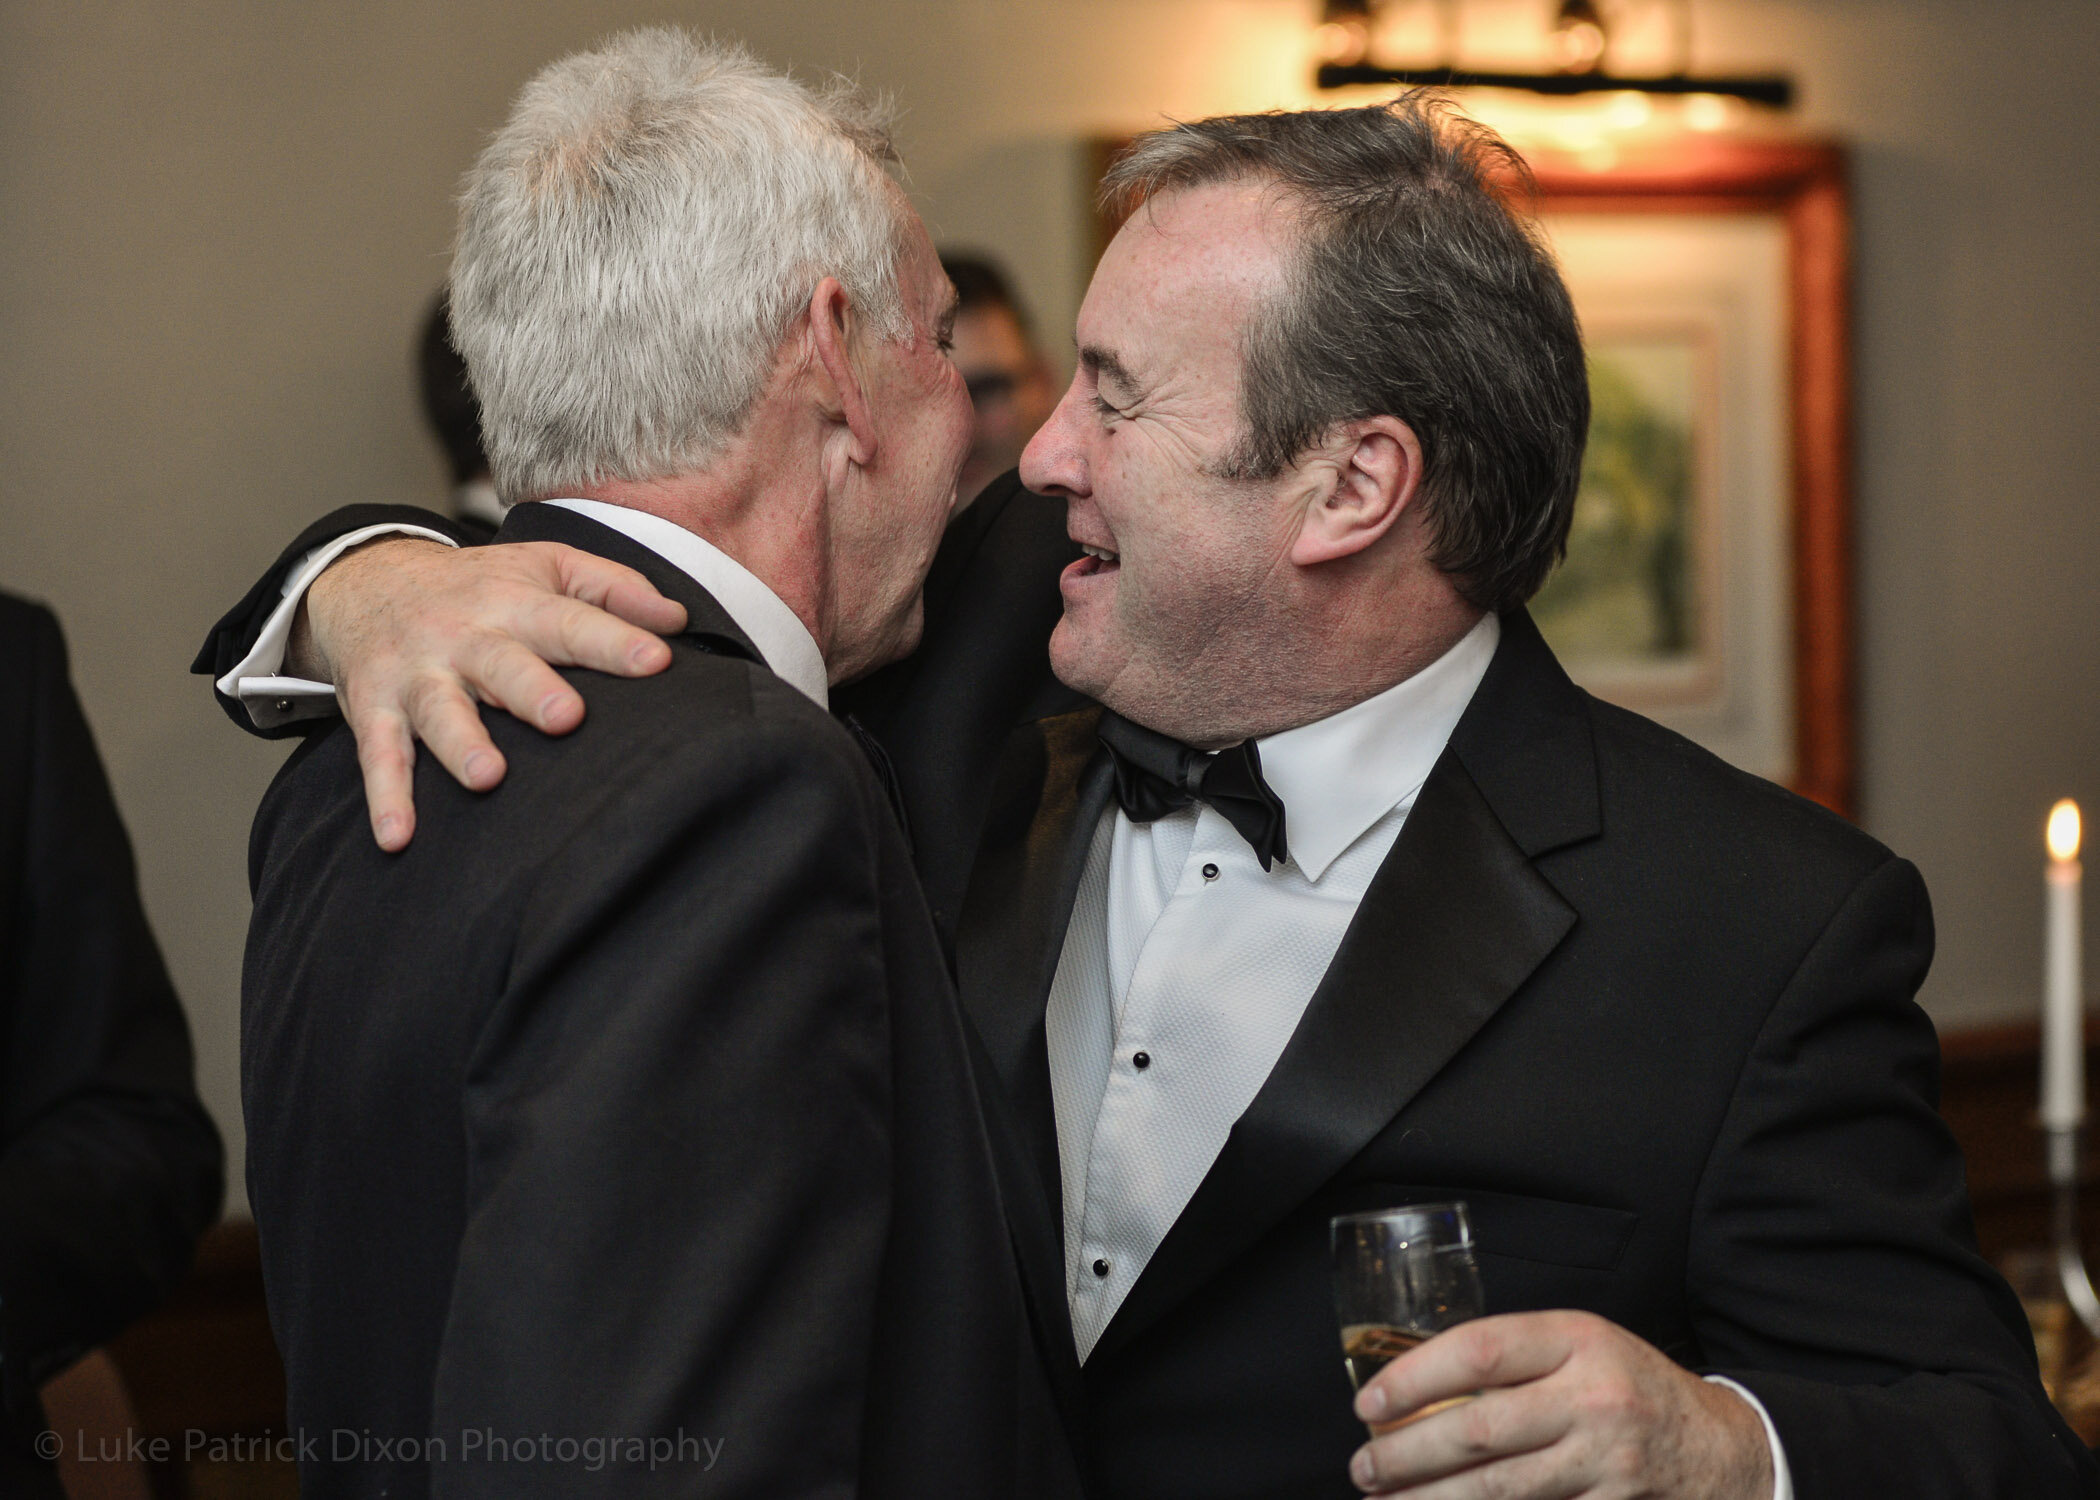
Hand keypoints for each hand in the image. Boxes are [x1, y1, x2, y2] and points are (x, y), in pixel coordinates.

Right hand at [294, 537, 687, 850]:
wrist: (367, 579)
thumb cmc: (480, 584)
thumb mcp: (547, 565)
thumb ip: (615, 589)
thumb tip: (677, 620)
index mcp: (515, 602)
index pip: (572, 620)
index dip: (615, 640)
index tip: (657, 660)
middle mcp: (465, 636)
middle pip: (503, 664)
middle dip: (532, 691)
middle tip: (567, 717)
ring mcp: (418, 673)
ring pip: (440, 710)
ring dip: (460, 744)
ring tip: (488, 777)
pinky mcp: (374, 707)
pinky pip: (378, 755)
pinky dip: (385, 796)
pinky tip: (397, 837)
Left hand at [1349, 1311, 1772, 1498]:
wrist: (1717, 1445)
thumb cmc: (1625, 1384)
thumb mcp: (1579, 1346)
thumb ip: (1513, 1358)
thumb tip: (1412, 1385)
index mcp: (1576, 1339)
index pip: (1478, 1351)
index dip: (1413, 1378)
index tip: (1369, 1403)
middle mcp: (1592, 1397)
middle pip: (1478, 1430)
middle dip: (1406, 1454)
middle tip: (1363, 1466)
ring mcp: (1605, 1460)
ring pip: (1497, 1488)